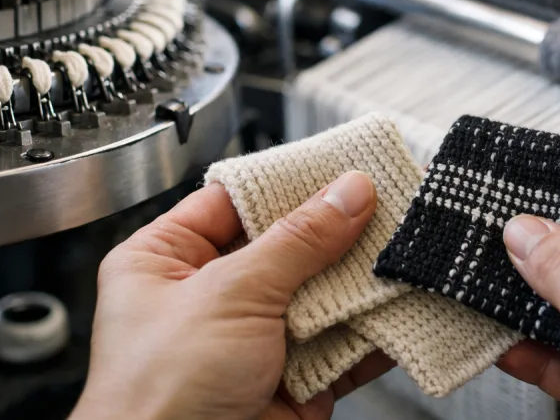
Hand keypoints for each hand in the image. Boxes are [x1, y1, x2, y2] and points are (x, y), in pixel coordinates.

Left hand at [69, 171, 394, 419]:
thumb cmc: (155, 398)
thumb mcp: (229, 293)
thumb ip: (296, 241)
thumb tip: (346, 194)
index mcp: (165, 262)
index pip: (233, 201)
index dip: (287, 181)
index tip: (338, 163)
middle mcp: (207, 299)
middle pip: (286, 247)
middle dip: (336, 230)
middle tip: (385, 200)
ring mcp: (252, 343)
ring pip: (319, 296)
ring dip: (362, 279)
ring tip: (403, 245)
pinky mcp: (291, 384)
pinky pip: (341, 348)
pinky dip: (374, 332)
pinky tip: (402, 308)